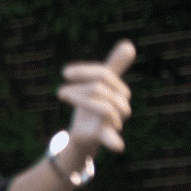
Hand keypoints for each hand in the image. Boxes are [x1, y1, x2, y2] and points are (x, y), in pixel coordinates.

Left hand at [59, 40, 137, 155]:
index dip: (83, 71)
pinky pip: (113, 138)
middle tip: (60, 92)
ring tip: (62, 96)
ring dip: (78, 100)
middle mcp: (121, 105)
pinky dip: (114, 141)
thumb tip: (129, 44)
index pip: (103, 73)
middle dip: (79, 88)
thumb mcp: (98, 83)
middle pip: (100, 88)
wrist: (85, 132)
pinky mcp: (104, 136)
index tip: (64, 73)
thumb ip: (113, 65)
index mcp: (119, 91)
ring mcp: (114, 121)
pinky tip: (118, 146)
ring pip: (104, 107)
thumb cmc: (92, 104)